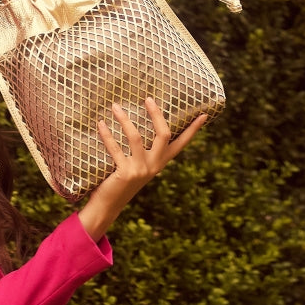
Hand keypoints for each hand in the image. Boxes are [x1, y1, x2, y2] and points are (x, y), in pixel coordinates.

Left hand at [77, 97, 207, 241]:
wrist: (108, 206)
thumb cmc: (120, 180)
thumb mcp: (137, 165)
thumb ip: (142, 151)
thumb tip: (137, 121)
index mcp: (160, 162)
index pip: (181, 144)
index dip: (193, 130)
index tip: (204, 115)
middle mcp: (154, 165)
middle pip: (164, 134)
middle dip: (157, 114)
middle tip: (148, 99)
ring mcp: (141, 169)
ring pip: (136, 137)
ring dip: (124, 119)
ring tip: (115, 107)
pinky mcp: (125, 173)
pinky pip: (115, 148)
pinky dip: (107, 134)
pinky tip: (101, 124)